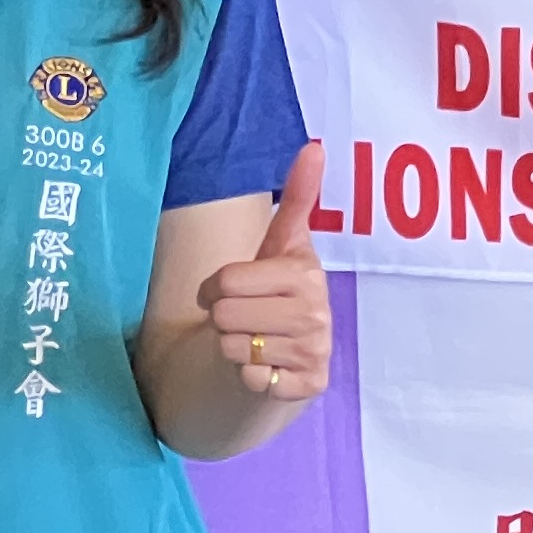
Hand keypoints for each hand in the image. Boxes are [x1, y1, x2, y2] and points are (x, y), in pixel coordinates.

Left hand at [191, 147, 334, 401]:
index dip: (215, 288)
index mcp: (305, 273)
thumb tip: (315, 146)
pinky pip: (251, 379)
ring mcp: (315, 352)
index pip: (226, 282)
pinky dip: (249, 376)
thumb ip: (299, 197)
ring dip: (233, 348)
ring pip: (234, 350)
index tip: (230, 290)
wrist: (293, 352)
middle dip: (222, 319)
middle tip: (241, 318)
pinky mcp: (308, 386)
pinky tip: (265, 366)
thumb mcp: (283, 244)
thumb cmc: (277, 293)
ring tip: (254, 340)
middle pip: (225, 317)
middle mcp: (317, 313)